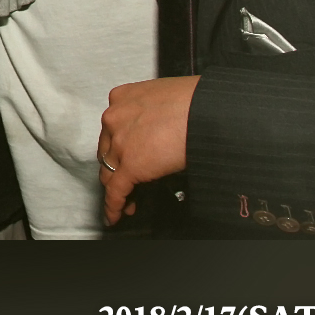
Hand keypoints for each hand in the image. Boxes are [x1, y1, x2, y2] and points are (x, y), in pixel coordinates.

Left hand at [97, 75, 199, 225]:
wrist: (206, 110)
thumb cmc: (197, 101)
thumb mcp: (164, 99)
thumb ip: (151, 116)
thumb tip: (159, 131)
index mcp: (121, 98)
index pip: (113, 129)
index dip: (118, 148)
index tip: (123, 158)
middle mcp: (114, 118)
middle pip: (108, 150)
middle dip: (116, 169)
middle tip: (126, 182)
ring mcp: (119, 142)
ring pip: (109, 172)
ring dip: (117, 188)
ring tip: (127, 202)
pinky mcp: (130, 165)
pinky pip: (116, 191)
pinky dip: (114, 206)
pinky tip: (116, 216)